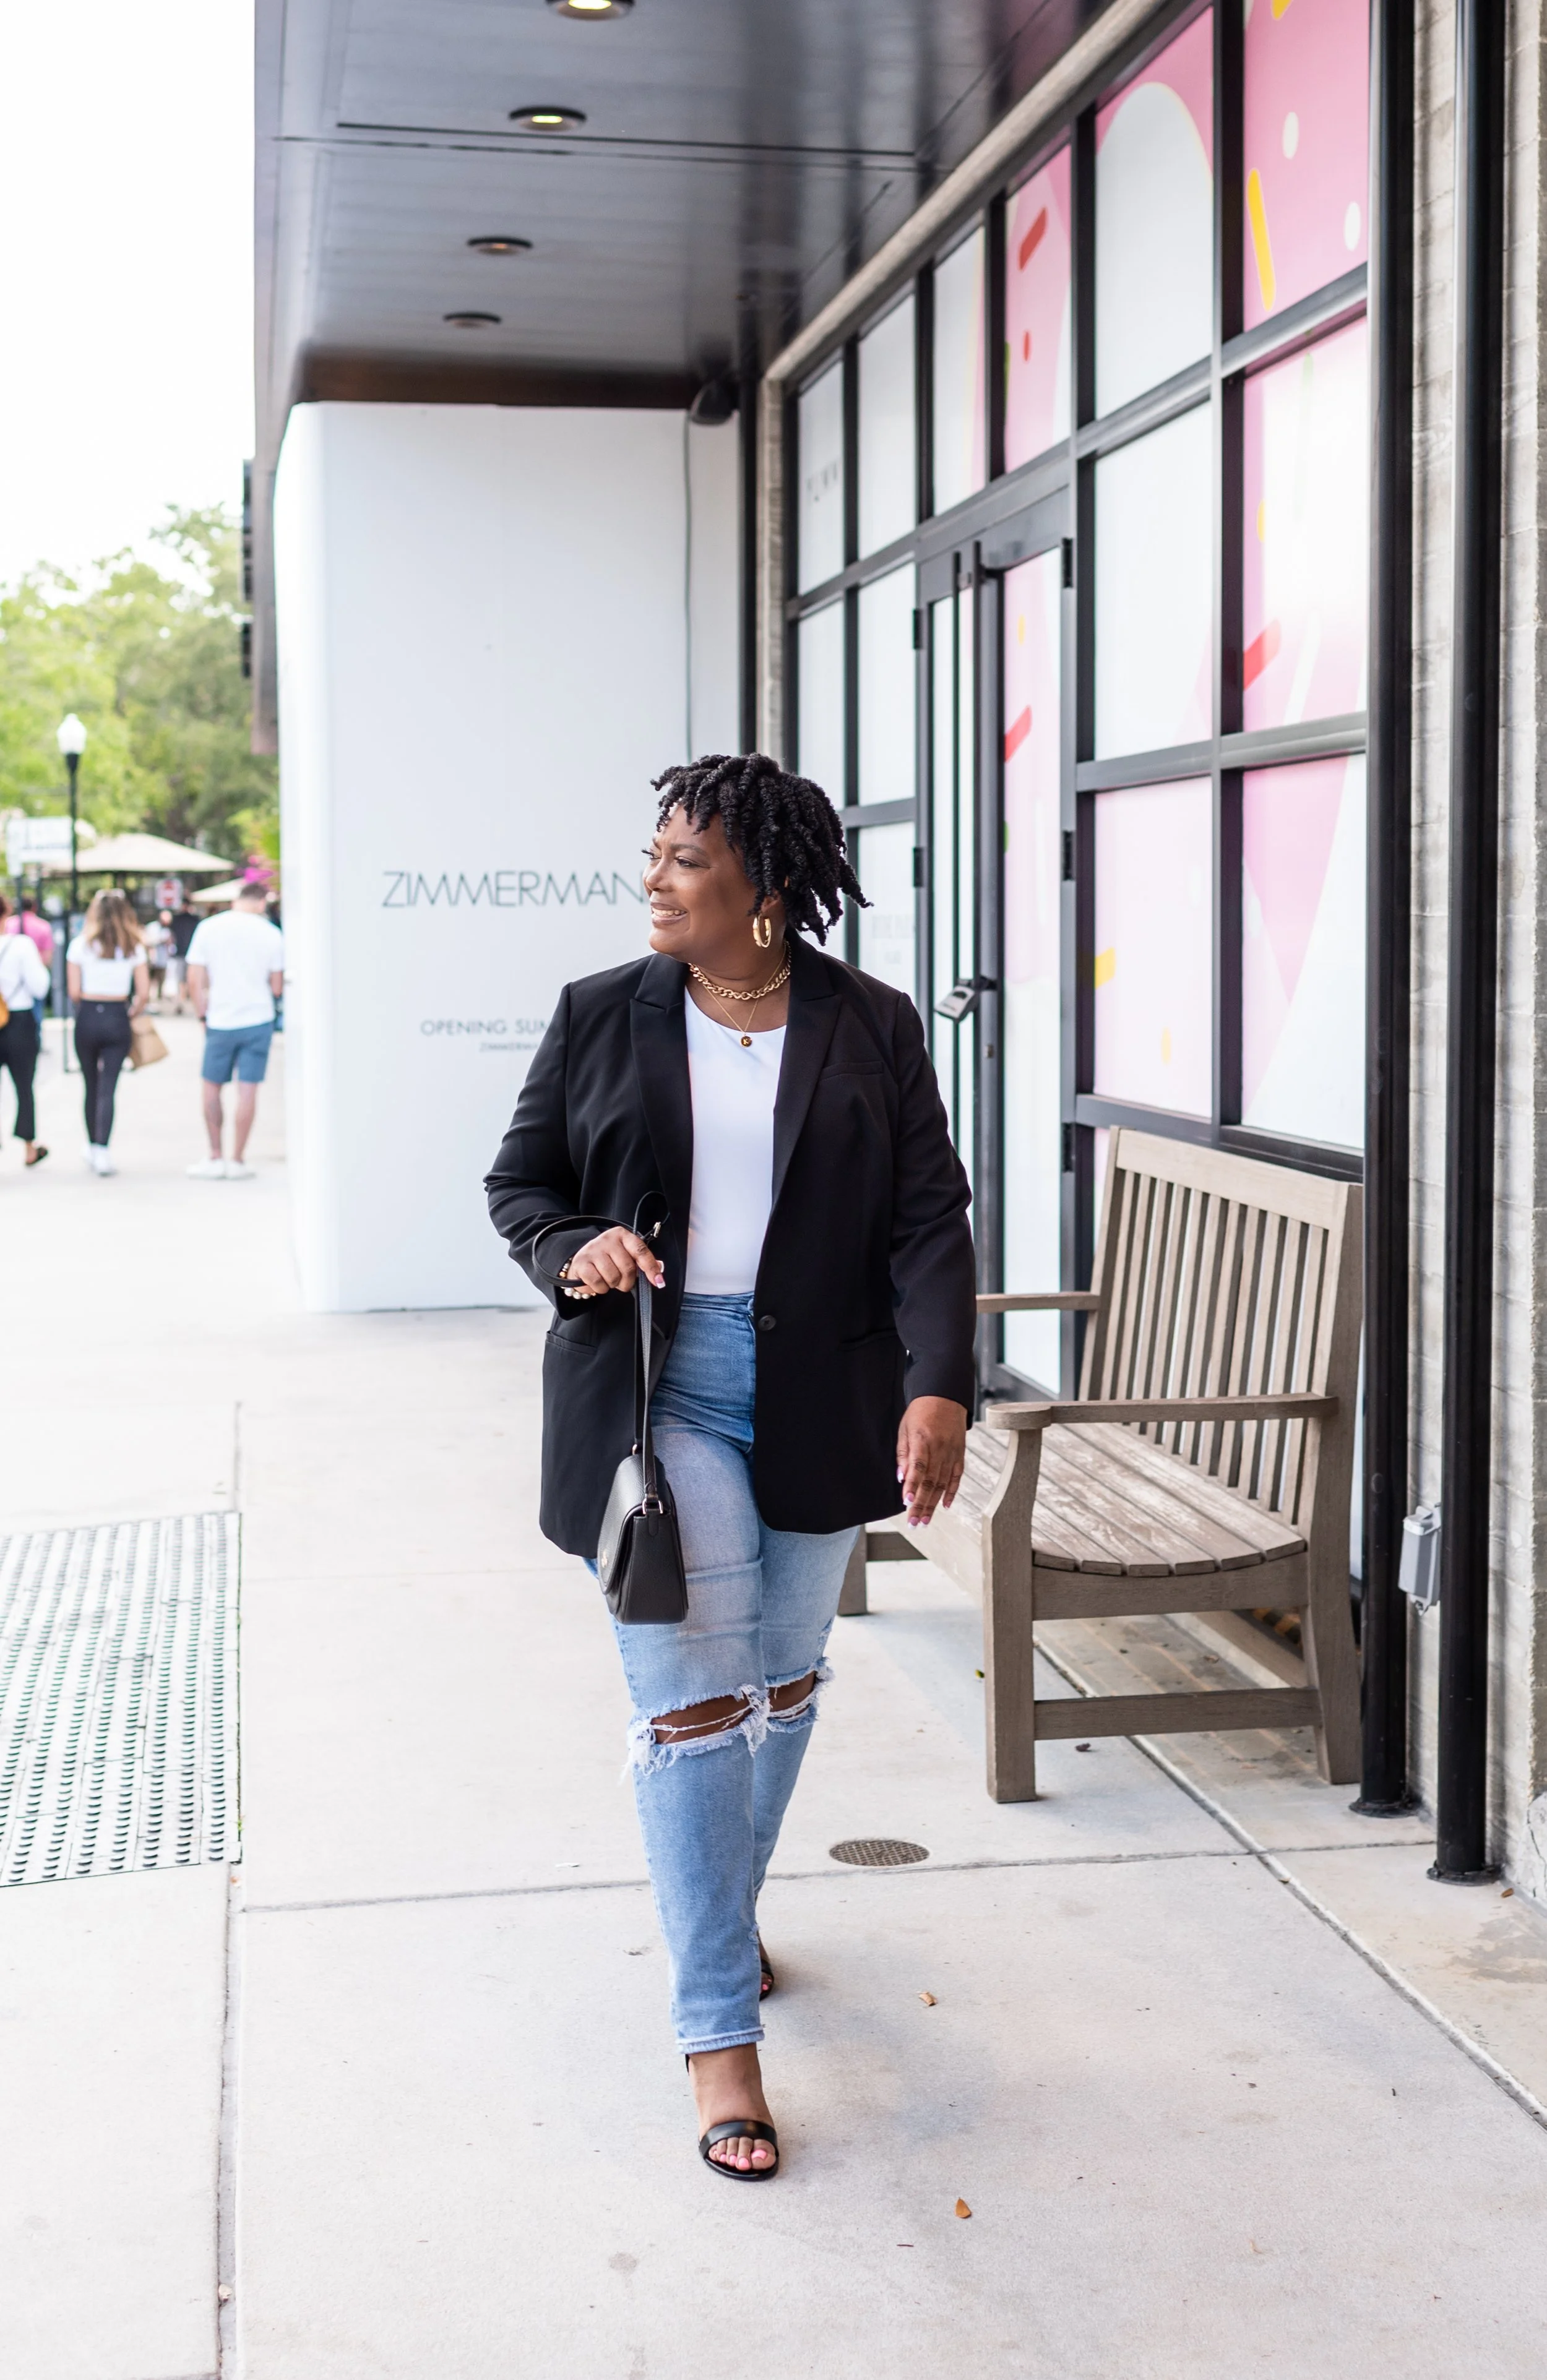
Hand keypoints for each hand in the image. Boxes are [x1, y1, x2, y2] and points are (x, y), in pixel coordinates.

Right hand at [559, 1226, 664, 1299]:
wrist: (582, 1260)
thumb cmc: (608, 1258)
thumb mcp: (625, 1254)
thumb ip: (642, 1261)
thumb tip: (659, 1268)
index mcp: (622, 1235)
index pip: (640, 1251)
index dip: (651, 1268)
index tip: (658, 1282)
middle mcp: (607, 1239)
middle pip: (628, 1268)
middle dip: (627, 1281)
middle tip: (622, 1281)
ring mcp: (593, 1250)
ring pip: (613, 1278)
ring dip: (613, 1285)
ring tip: (608, 1278)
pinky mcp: (581, 1263)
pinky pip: (599, 1283)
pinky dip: (601, 1288)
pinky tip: (598, 1281)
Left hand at [896, 1395, 967, 1526]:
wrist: (945, 1397)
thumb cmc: (920, 1413)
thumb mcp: (905, 1429)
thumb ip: (903, 1454)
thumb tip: (901, 1478)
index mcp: (924, 1439)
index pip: (918, 1466)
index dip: (913, 1485)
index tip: (907, 1502)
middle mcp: (940, 1447)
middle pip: (930, 1480)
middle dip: (922, 1504)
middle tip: (914, 1522)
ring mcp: (952, 1452)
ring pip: (943, 1483)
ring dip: (933, 1504)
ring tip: (925, 1520)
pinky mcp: (960, 1455)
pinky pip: (957, 1477)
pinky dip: (951, 1492)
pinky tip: (944, 1506)